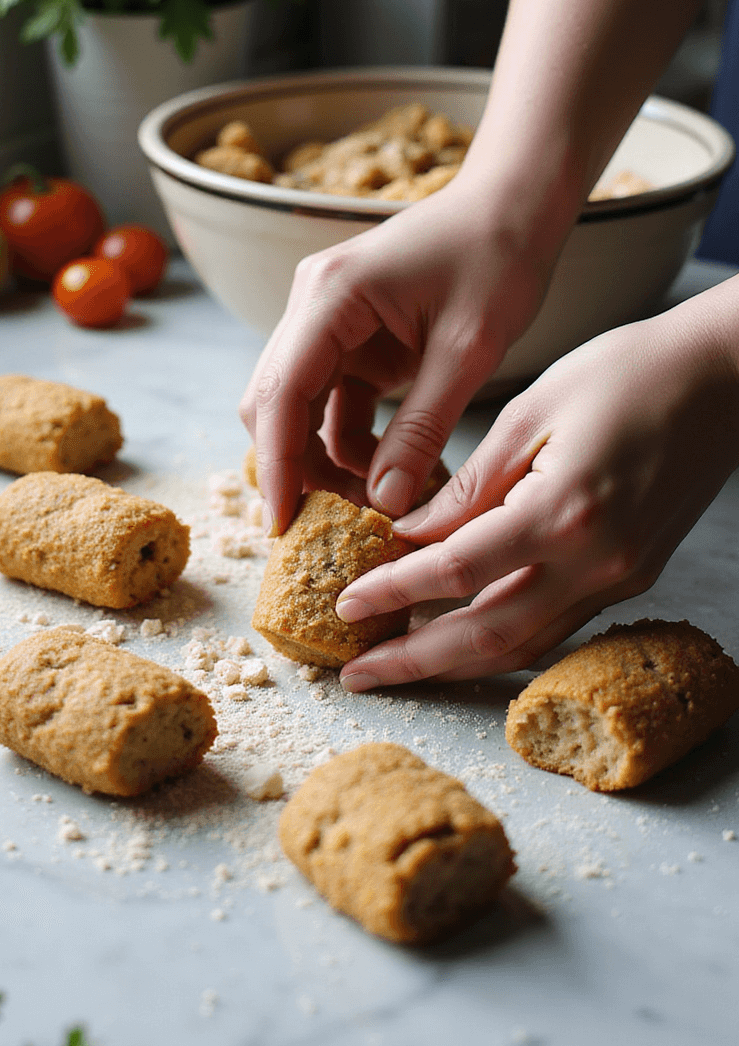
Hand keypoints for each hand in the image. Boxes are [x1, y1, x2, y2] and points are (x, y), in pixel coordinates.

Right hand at [240, 176, 555, 532]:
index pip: (280, 394)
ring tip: (373, 509)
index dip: (277, 466)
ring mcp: (327, 320)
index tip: (283, 526)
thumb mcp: (468, 351)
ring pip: (298, 409)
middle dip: (296, 469)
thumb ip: (422, 428)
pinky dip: (350, 442)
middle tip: (330, 529)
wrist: (513, 205)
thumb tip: (385, 503)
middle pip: (274, 403)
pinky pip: (332, 402)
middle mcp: (313, 304)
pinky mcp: (349, 336)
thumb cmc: (498, 258)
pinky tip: (389, 476)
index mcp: (332, 296)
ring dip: (325, 461)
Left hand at [334, 289, 738, 688]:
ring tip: (399, 665)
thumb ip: (470, 483)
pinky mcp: (635, 577)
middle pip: (488, 636)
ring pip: (525, 645)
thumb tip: (408, 533)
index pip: (456, 573)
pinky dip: (504, 638)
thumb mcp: (533, 410)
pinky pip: (557, 626)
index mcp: (565, 512)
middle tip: (357, 674)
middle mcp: (597, 561)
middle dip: (415, 661)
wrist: (727, 379)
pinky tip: (462, 633)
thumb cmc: (629, 372)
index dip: (393, 592)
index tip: (345, 605)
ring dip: (457, 664)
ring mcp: (622, 577)